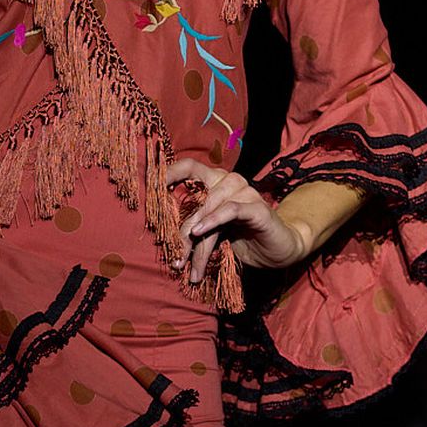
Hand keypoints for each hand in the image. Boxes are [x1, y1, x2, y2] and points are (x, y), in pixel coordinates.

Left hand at [163, 156, 311, 284]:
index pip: (189, 167)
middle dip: (180, 226)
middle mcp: (229, 181)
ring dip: (195, 236)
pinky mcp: (257, 208)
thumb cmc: (242, 239)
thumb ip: (193, 227)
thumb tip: (163, 236)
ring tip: (184, 260)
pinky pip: (230, 210)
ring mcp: (245, 192)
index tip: (149, 184)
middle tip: (172, 254)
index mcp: (215, 182)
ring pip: (209, 206)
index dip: (169, 171)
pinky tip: (199, 232)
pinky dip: (212, 220)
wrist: (277, 251)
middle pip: (195, 193)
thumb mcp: (211, 232)